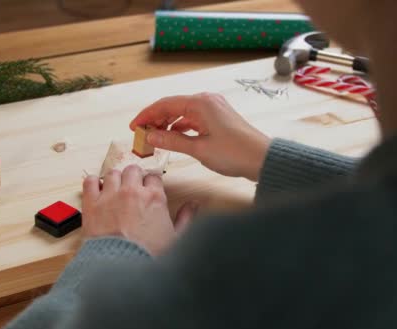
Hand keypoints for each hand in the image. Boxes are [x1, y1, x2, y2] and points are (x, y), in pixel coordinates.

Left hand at [82, 165, 198, 255]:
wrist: (120, 267)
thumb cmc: (147, 256)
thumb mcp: (175, 238)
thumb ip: (186, 218)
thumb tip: (193, 205)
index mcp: (154, 197)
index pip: (154, 176)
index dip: (152, 182)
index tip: (150, 189)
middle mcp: (132, 191)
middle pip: (133, 170)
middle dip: (134, 176)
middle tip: (133, 187)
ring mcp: (110, 196)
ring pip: (112, 173)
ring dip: (115, 179)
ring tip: (115, 189)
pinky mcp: (91, 204)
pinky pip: (89, 182)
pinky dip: (92, 183)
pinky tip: (96, 189)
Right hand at [130, 93, 270, 181]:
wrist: (262, 159)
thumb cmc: (234, 153)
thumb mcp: (198, 148)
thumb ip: (172, 140)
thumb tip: (150, 136)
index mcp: (201, 103)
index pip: (165, 104)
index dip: (146, 115)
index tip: (134, 127)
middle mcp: (207, 101)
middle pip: (173, 106)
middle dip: (155, 120)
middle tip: (142, 135)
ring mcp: (214, 108)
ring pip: (183, 112)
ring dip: (167, 124)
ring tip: (155, 138)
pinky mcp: (219, 118)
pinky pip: (193, 118)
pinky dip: (181, 127)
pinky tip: (173, 137)